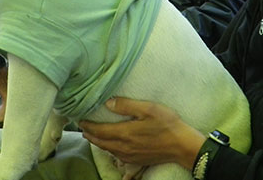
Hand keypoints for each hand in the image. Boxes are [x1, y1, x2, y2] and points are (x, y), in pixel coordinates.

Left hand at [79, 97, 204, 169]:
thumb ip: (127, 105)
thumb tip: (108, 102)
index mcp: (125, 133)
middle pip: (101, 142)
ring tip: (91, 135)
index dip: (88, 125)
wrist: (182, 146)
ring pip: (107, 149)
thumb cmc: (167, 124)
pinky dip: (108, 149)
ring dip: (97, 142)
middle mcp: (124, 147)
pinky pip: (116, 155)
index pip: (100, 130)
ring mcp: (130, 155)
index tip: (80, 119)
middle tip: (82, 127)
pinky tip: (109, 145)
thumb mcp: (148, 109)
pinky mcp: (136, 160)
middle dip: (90, 134)